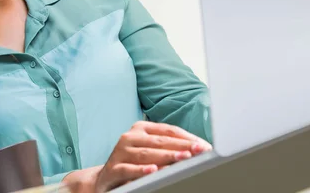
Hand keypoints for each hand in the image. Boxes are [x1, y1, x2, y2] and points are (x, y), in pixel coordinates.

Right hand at [94, 121, 211, 191]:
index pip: (168, 130)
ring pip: (146, 154)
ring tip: (184, 158)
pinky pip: (128, 169)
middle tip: (199, 151)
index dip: (187, 137)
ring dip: (167, 156)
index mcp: (140, 129)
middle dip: (182, 146)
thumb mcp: (149, 152)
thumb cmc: (133, 163)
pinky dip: (141, 170)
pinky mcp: (113, 169)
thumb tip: (197, 148)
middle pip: (160, 141)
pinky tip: (153, 170)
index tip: (204, 146)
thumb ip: (168, 148)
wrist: (105, 179)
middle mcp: (129, 137)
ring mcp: (120, 152)